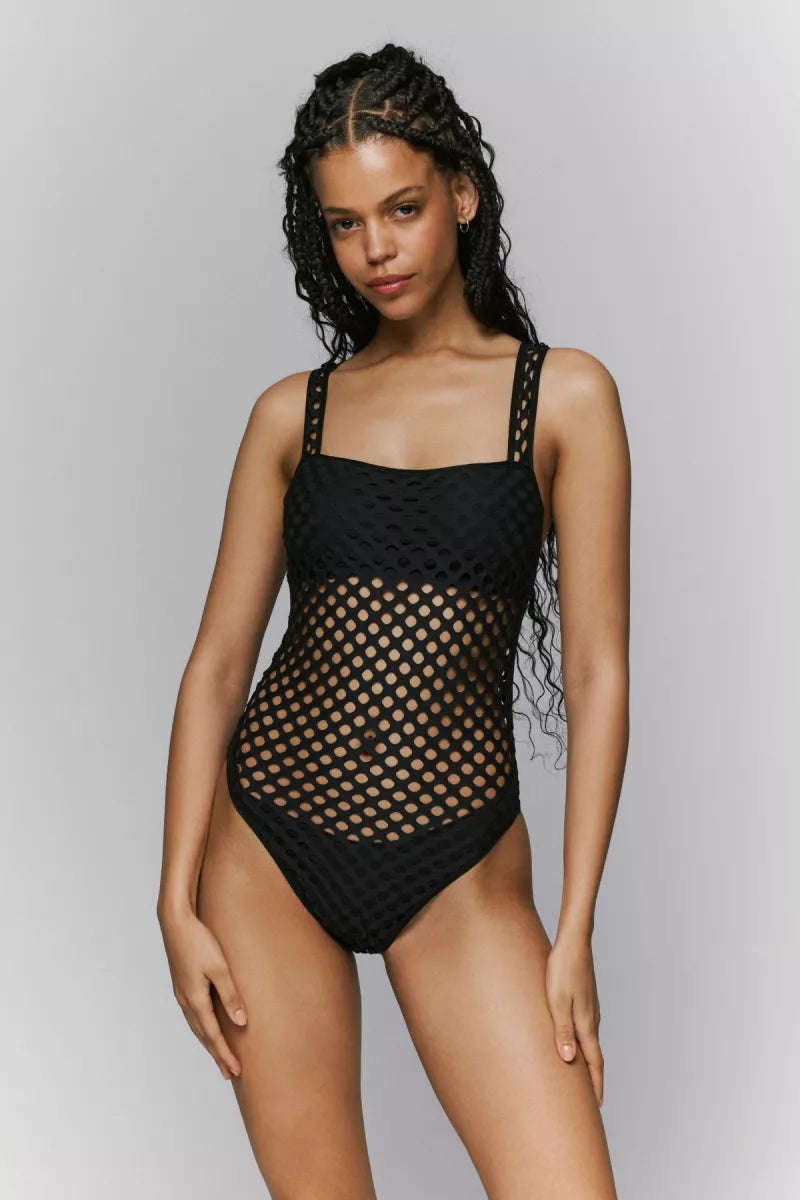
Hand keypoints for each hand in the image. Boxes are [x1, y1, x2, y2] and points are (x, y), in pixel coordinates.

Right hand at [158, 906, 246, 1080]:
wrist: (175, 922)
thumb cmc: (198, 941)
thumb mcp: (220, 967)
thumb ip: (230, 995)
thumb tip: (241, 1022)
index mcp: (195, 1000)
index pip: (213, 1036)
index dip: (225, 1054)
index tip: (237, 1071)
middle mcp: (186, 1001)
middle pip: (204, 1036)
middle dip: (217, 1055)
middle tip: (230, 1073)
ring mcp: (182, 994)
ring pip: (197, 1026)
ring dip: (209, 1043)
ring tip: (219, 1055)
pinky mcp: (182, 985)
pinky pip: (193, 1015)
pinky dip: (202, 1028)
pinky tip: (207, 1026)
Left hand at [545, 930, 603, 1106]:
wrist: (574, 942)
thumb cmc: (562, 970)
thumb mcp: (557, 1001)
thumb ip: (562, 1031)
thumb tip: (570, 1060)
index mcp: (586, 1024)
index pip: (594, 1063)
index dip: (595, 1086)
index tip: (596, 1107)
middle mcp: (591, 1019)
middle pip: (594, 1056)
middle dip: (593, 1079)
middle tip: (589, 1101)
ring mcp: (589, 1009)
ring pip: (590, 1042)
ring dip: (587, 1061)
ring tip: (579, 1077)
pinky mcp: (584, 1000)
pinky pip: (585, 1030)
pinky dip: (582, 1044)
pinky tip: (573, 1043)